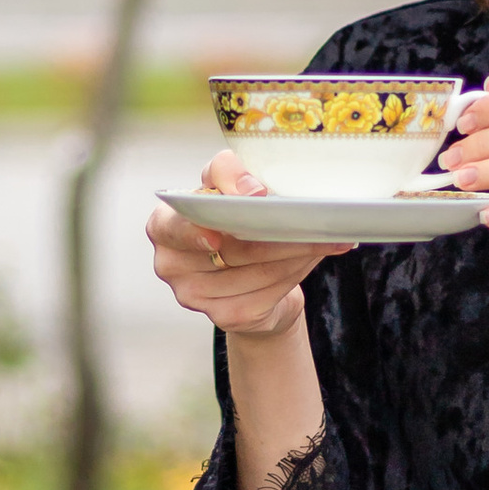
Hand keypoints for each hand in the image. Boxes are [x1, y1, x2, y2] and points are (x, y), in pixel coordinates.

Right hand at [146, 150, 351, 339]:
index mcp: (163, 225)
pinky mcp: (225, 316)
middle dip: (277, 232)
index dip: (195, 229)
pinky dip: (296, 272)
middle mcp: (171, 264)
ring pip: (257, 271)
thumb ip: (228, 173)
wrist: (247, 272)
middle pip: (231, 248)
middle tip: (315, 220)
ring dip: (296, 251)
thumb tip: (253, 192)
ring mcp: (194, 296)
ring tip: (325, 235)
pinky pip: (268, 293)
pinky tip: (313, 256)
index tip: (221, 231)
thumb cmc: (231, 222)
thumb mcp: (224, 184)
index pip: (174, 224)